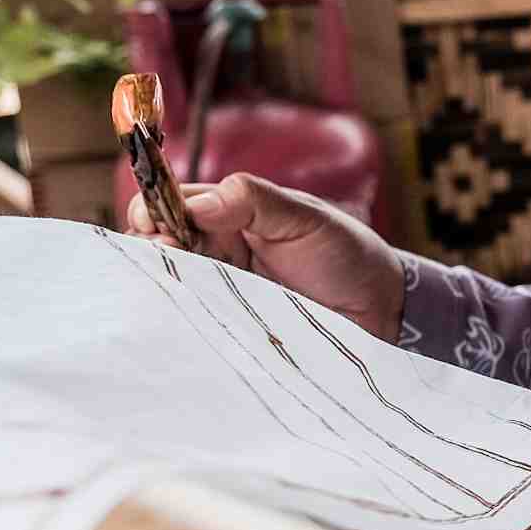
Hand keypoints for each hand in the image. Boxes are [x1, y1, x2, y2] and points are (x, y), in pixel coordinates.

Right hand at [126, 173, 404, 341]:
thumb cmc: (346, 254)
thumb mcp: (305, 217)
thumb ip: (253, 200)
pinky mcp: (227, 329)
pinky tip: (177, 318)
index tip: (158, 223)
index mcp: (229, 213)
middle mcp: (215, 250)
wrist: (381, 310)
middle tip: (168, 254)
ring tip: (176, 283)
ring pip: (168, 285)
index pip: (170, 203)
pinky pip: (192, 323)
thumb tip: (196, 204)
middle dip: (149, 248)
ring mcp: (218, 291)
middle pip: (156, 245)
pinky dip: (179, 319)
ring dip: (161, 283)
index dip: (153, 209)